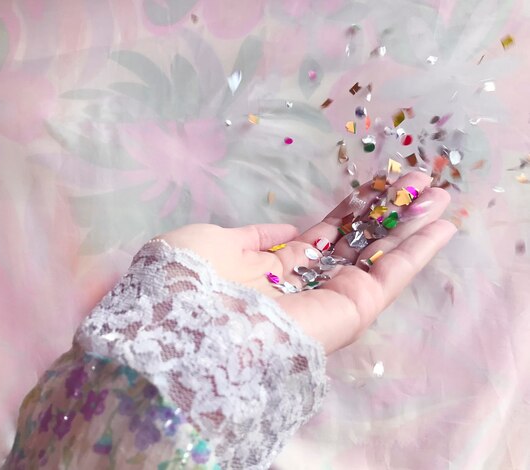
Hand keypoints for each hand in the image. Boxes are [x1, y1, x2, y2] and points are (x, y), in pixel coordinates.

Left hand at [158, 172, 455, 353]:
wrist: (185, 326)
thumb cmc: (187, 279)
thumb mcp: (212, 243)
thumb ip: (251, 238)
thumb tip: (287, 233)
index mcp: (267, 273)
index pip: (318, 239)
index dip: (347, 213)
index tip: (371, 189)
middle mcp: (302, 287)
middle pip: (354, 245)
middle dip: (386, 213)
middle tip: (419, 182)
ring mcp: (327, 300)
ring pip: (378, 258)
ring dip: (411, 225)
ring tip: (441, 193)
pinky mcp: (349, 313)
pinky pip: (389, 279)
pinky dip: (419, 251)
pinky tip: (444, 224)